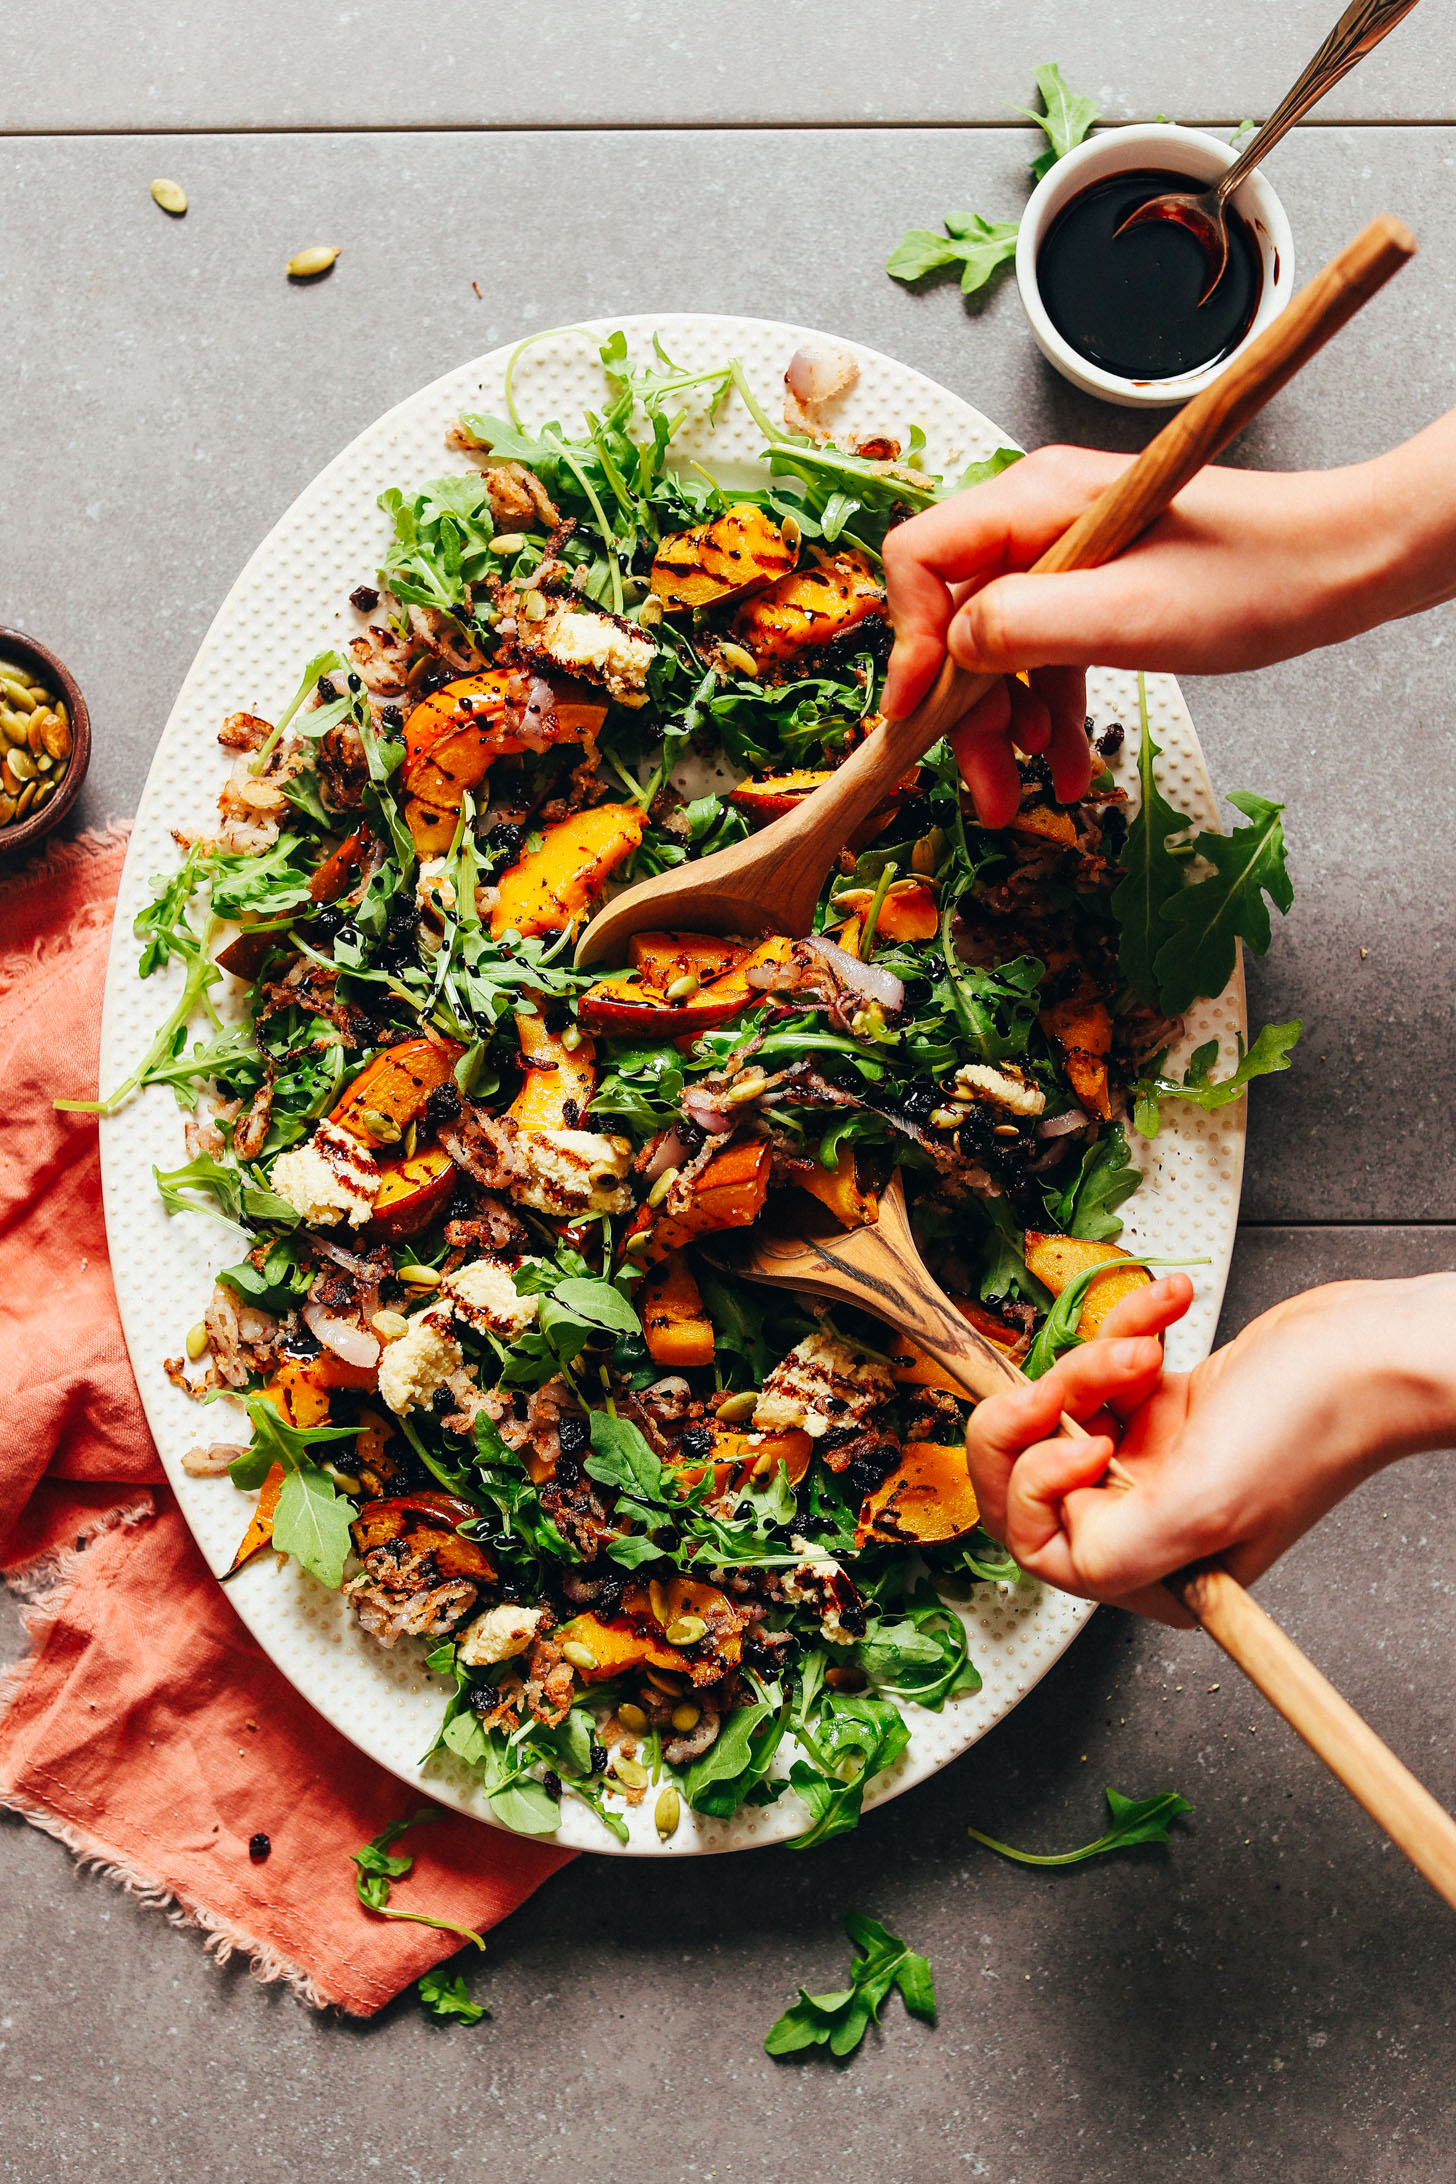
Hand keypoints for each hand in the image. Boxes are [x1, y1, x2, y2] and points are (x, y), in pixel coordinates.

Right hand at [880, 439, 1416, 826]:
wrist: (1338, 566)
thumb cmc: (1256, 575)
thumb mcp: (1131, 616)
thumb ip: (1025, 627)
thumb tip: (952, 651)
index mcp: (1036, 501)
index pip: (921, 560)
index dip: (906, 641)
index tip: (915, 714)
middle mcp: (1038, 520)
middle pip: (954, 621)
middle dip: (962, 712)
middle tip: (983, 786)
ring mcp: (1065, 556)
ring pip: (996, 650)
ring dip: (1004, 726)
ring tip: (1028, 788)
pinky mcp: (1093, 588)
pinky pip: (1043, 655)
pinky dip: (1047, 713)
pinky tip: (1066, 763)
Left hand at [965, 1272, 1455, 1627]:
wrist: (1369, 1348)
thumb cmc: (1310, 1426)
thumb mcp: (1201, 1503)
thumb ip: (1116, 1547)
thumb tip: (1055, 1544)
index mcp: (1156, 1569)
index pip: (1039, 1542)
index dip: (1038, 1483)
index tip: (1083, 1441)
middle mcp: (1150, 1521)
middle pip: (1032, 1473)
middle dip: (1042, 1414)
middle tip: (1056, 1384)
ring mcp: (1155, 1461)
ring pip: (1065, 1408)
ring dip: (1094, 1360)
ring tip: (1146, 1349)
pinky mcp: (1165, 1406)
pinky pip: (1106, 1367)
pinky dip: (1128, 1327)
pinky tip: (1167, 1309)